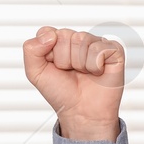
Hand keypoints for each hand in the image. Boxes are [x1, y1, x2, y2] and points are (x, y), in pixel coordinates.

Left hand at [22, 27, 123, 141]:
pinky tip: (97, 72)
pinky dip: (94, 65)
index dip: (47, 53)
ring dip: (79, 63)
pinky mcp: (113, 49)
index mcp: (57, 42)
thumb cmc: (60, 92)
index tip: (52, 67)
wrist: (81, 111)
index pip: (47, 32)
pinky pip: (99, 48)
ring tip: (83, 73)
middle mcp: (77, 40)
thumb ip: (31, 50)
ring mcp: (95, 43)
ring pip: (81, 40)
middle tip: (70, 72)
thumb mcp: (35, 73)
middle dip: (63, 59)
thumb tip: (50, 35)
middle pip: (64, 35)